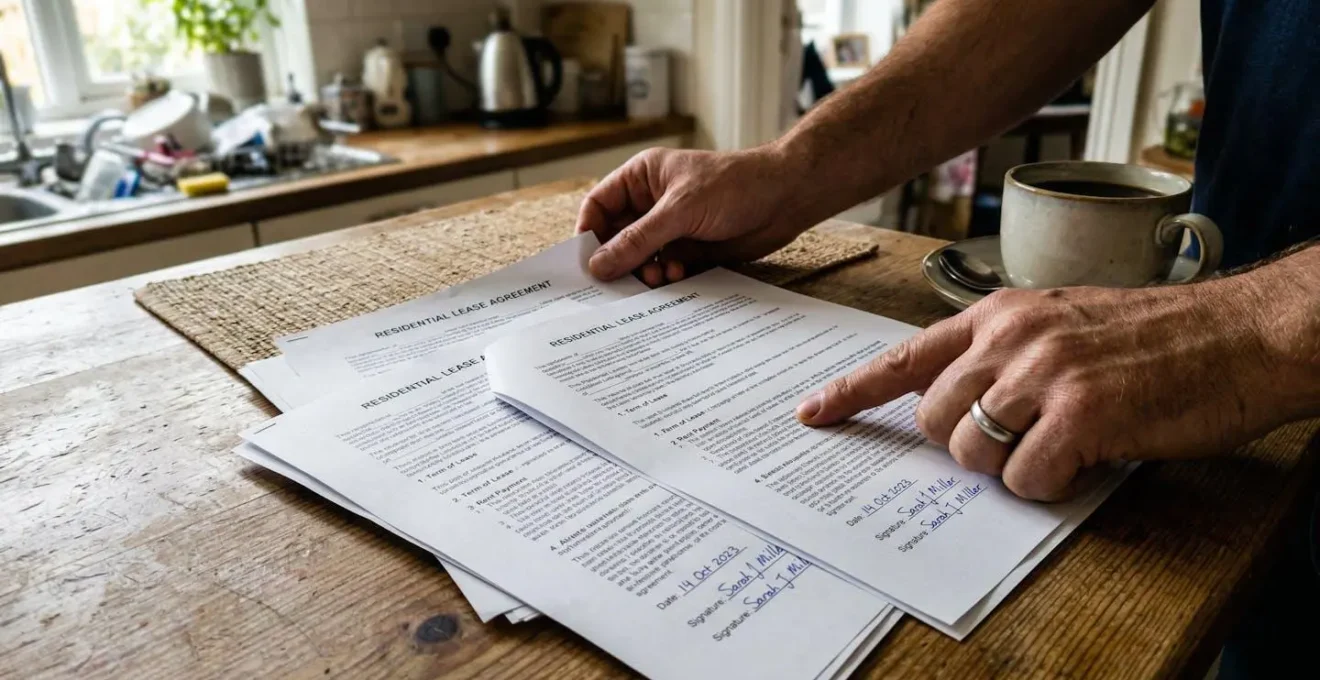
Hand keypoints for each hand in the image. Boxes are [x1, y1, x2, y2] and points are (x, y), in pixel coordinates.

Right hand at [577, 147, 810, 285]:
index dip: (589, 233)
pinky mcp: (690, 249)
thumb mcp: (680, 210)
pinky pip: (665, 269)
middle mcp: (652, 203)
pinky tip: (680, 276)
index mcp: (642, 178)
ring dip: (645, 272)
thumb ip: (638, 240)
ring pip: (640, 258)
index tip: (587, 263)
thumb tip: (598, 265)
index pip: (599, 206)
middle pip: (617, 238)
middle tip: (621, 283)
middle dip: (619, 260)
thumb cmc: (735, 185)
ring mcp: (671, 227)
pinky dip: (667, 277)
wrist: (785, 199)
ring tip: (658, 278)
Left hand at [794, 282, 1288, 500]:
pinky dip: (1053, 485)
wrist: (1240, 334)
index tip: (812, 414)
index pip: (904, 356)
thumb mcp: (1064, 325)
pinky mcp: (1079, 414)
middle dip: (965, 445)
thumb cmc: (1159, 337)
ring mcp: (1041, 373)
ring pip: (969, 452)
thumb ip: (1006, 358)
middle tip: (1024, 438)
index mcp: (1000, 314)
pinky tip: (1091, 456)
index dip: (852, 391)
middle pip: (932, 420)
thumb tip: (963, 411)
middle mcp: (1009, 337)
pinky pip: (1025, 481)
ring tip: (1066, 441)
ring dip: (1010, 466)